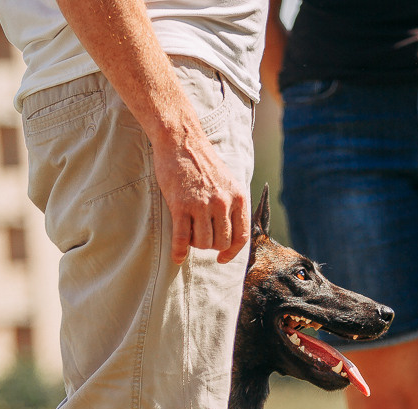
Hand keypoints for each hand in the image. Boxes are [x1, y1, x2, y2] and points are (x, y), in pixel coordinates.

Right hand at [151, 131, 248, 264]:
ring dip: (195, 244)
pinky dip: (179, 251)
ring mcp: (201, 204)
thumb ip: (232, 204)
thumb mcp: (228, 182)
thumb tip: (231, 233)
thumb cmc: (203, 162)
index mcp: (237, 197)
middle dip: (211, 246)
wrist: (181, 141)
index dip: (232, 252)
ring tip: (189, 234)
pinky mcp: (180, 205)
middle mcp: (222, 202)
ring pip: (203, 243)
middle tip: (201, 237)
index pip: (241, 236)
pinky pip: (182, 238)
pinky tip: (177, 257)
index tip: (222, 258)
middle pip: (221, 242)